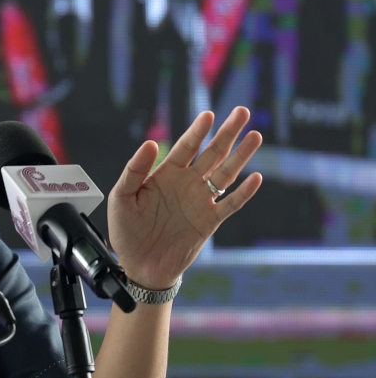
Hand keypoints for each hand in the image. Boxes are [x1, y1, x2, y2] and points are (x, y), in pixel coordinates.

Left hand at [107, 107, 262, 290]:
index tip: (208, 115)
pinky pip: (230, 205)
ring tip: (254, 135)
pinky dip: (244, 193)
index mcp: (165, 174)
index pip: (185, 147)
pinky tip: (255, 178)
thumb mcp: (122, 197)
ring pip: (225, 173)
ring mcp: (200, 201)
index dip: (197, 131)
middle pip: (211, 153)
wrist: (140, 266)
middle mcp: (186, 183)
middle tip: (241, 112)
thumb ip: (134, 170)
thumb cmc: (127, 230)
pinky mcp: (209, 222)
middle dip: (226, 133)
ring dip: (241, 156)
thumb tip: (151, 144)